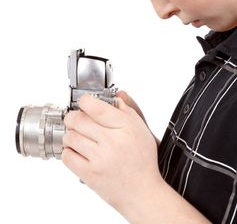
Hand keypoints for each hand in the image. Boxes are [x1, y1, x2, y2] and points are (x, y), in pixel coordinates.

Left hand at [62, 94, 160, 215]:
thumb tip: (114, 99)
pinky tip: (76, 150)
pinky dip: (68, 150)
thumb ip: (127, 111)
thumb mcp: (141, 130)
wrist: (142, 192)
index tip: (84, 102)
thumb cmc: (142, 162)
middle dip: (73, 117)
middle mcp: (111, 142)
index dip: (85, 101)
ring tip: (78, 136)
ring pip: (70, 136)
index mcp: (124, 128)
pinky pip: (67, 156)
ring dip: (71, 133)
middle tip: (76, 118)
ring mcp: (98, 158)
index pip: (96, 108)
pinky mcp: (89, 174)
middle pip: (78, 120)